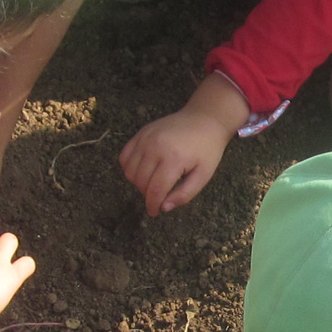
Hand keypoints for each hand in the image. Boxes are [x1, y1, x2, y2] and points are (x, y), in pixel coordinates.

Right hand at [119, 107, 233, 214]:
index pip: (155, 190)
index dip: (153, 205)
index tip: (154, 212)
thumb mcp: (204, 175)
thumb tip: (164, 207)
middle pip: (141, 182)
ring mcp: (146, 138)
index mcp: (174, 159)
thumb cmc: (206, 149)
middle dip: (148, 195)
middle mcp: (156, 147)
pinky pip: (125, 156)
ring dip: (138, 183)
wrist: (204, 119)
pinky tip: (143, 170)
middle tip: (159, 195)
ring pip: (130, 171)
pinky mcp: (141, 133)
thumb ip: (185, 194)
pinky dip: (129, 167)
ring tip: (153, 182)